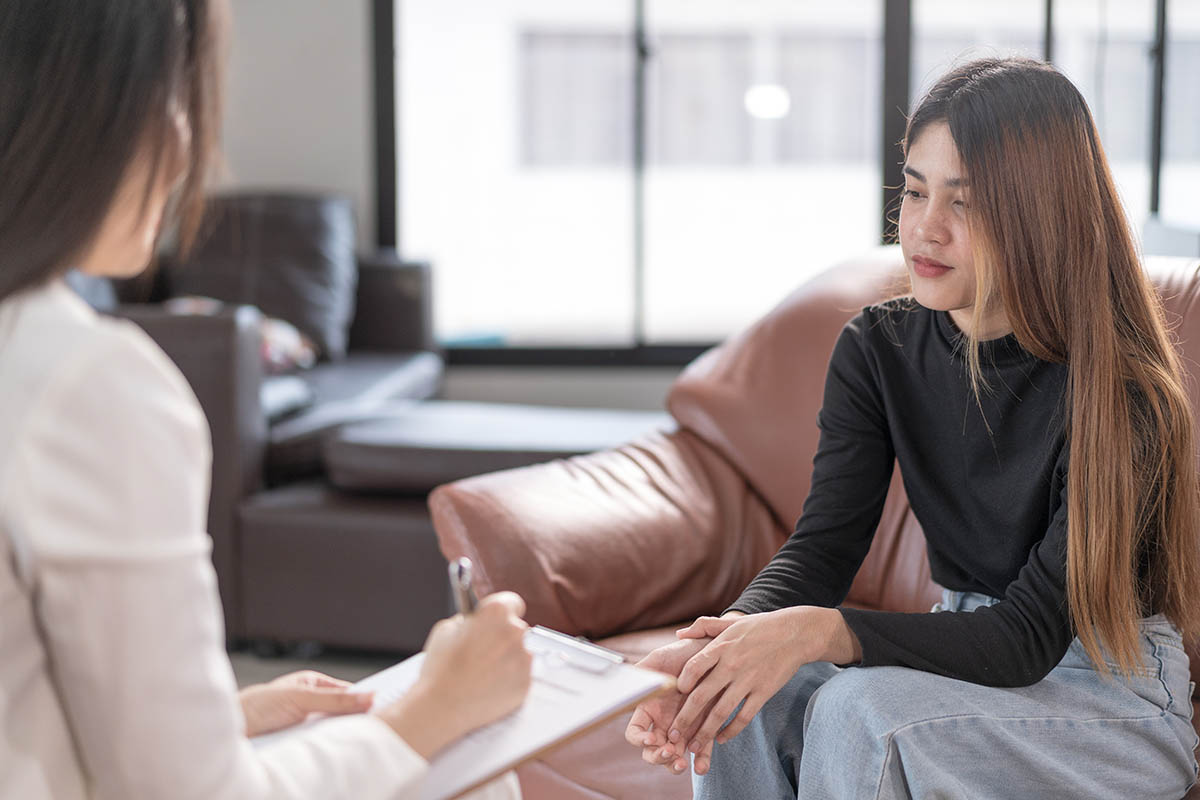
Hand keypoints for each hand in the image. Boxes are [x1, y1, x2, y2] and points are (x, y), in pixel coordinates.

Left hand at [239, 670, 372, 737]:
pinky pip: (321, 746)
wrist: (229, 734)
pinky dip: (328, 749)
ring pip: (333, 731)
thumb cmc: (256, 706)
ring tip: (354, 741)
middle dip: (355, 721)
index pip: (348, 692)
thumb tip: (368, 696)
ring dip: (340, 736)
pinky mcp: (300, 744)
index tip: (382, 708)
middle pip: (343, 713)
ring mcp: (306, 725)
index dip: (364, 700)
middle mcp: (311, 704)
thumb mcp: (301, 698)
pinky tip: (334, 751)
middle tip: (373, 727)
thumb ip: (335, 699)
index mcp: (314, 684)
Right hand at [376, 591, 532, 758]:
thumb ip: (467, 620)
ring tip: (482, 673)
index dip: (502, 611)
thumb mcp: (445, 629)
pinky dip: (509, 680)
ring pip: (519, 653)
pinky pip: (520, 676)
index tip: (496, 620)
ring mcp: (524, 659)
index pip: (512, 602)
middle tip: (482, 651)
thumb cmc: (441, 668)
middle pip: (516, 629)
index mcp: (496, 612)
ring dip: (506, 659)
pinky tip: (488, 686)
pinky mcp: (526, 684)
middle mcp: (516, 632)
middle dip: (502, 637)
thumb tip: (476, 622)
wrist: (442, 707)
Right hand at [624, 636, 712, 774]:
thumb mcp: (659, 659)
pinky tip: (701, 766)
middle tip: (669, 752)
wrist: (710, 652)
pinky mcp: (705, 729)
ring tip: (683, 763)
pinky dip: (700, 762)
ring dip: (675, 765)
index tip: (651, 738)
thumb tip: (623, 682)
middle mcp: (664, 722)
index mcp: (648, 708)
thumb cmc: (682, 653)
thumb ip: (641, 673)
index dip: (639, 739)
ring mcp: (684, 728)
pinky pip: (701, 750)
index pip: (635, 732)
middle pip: (652, 751)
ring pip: (674, 756)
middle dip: (657, 757)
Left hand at [669, 607, 845, 760]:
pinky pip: (744, 717)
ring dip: (705, 732)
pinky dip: (731, 730)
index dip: (681, 682)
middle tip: (673, 734)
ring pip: (721, 712)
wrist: (794, 634)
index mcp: (721, 647)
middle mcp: (731, 665)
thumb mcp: (730, 622)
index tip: (675, 694)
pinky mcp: (763, 692)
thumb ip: (703, 627)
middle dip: (685, 718)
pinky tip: (721, 739)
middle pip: (702, 696)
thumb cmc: (759, 627)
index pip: (693, 667)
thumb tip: (679, 635)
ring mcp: (747, 681)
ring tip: (693, 747)